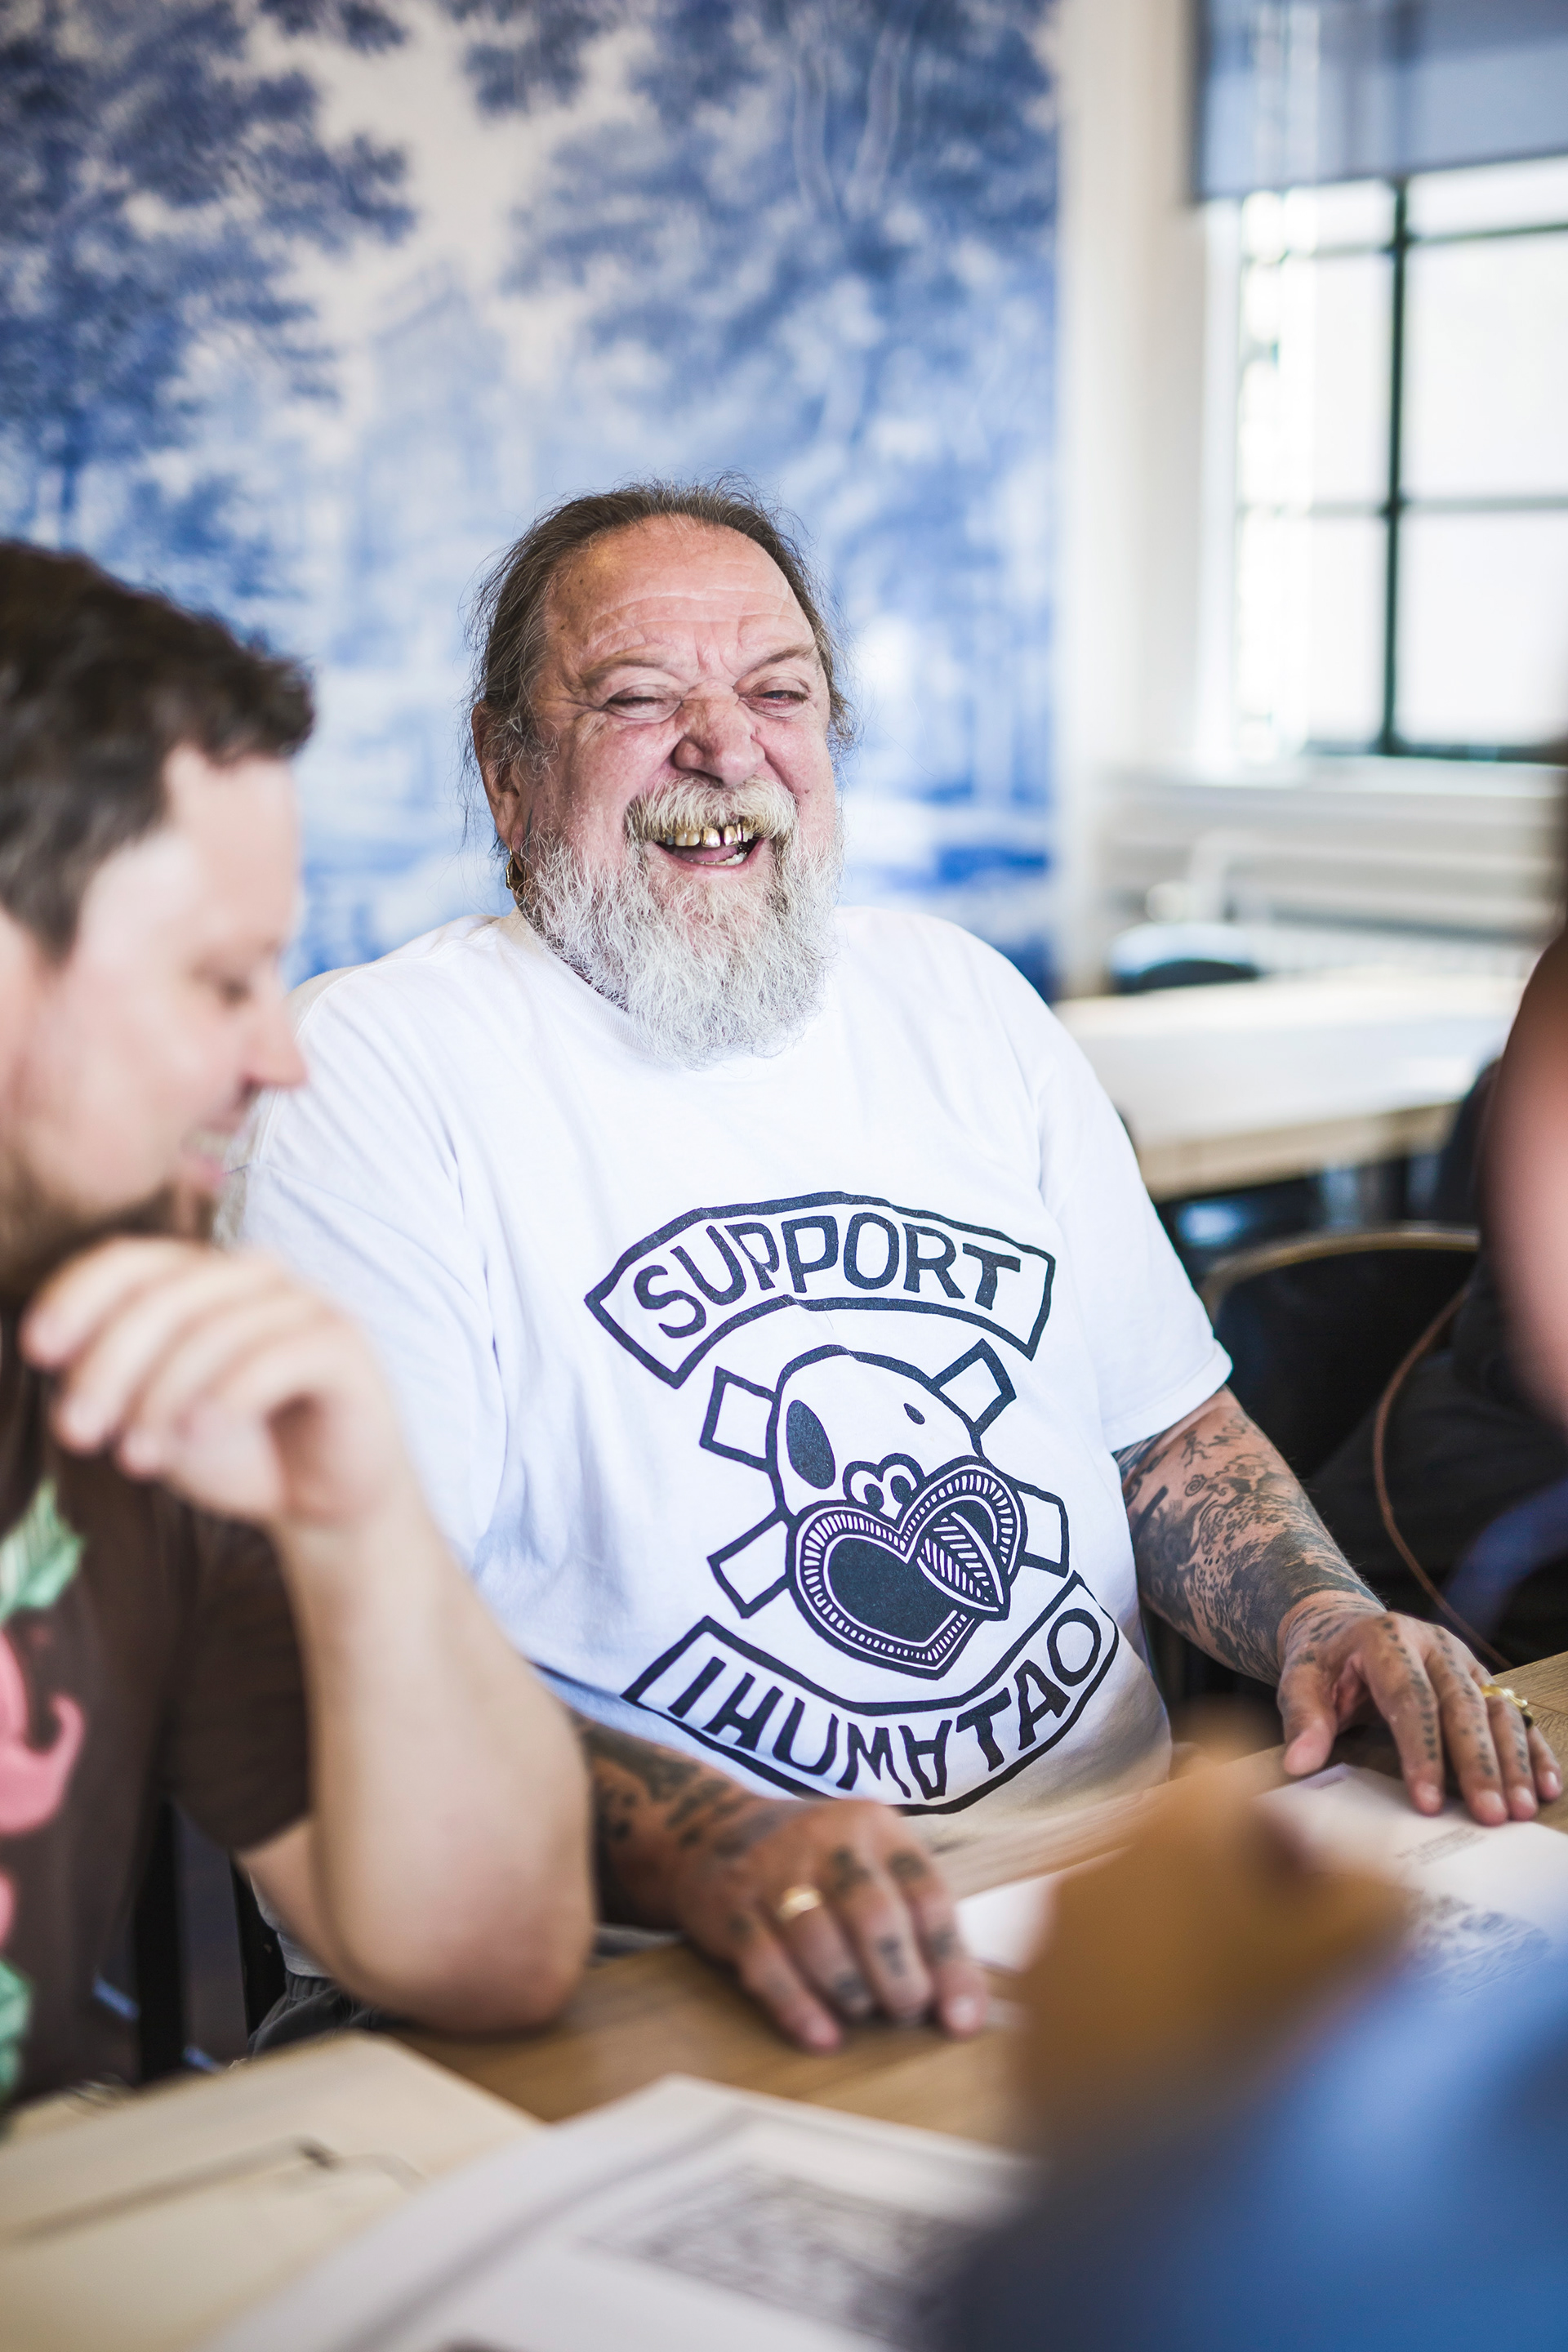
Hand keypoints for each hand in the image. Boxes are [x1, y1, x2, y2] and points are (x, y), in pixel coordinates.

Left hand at [22, 1238, 405, 1531]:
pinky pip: (275, 1357)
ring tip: (137, 1459)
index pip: (127, 1261)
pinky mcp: (341, 1343)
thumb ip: (114, 1383)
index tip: (37, 1351)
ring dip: (161, 1399)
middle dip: (107, 1368)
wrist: (322, 1500)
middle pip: (161, 1298)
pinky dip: (227, 1396)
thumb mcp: (155, 1417)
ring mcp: (301, 1304)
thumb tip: (64, 1363)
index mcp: (199, 1279)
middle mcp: (250, 1276)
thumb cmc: (235, 1448)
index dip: (75, 1297)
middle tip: (78, 1434)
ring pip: (213, 1331)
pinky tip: (198, 1434)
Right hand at [661, 1791, 987, 2053]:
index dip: (951, 1963)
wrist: (710, 1830)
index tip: (961, 2021)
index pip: (928, 1894)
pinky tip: (822, 2036)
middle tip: (906, 2013)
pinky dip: (797, 2006)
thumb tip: (965, 2011)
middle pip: (874, 1915)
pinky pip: (766, 1963)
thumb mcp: (872, 1866)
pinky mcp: (730, 1906)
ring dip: (851, 1991)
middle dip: (899, 1979)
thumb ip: (916, 1924)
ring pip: (820, 1940)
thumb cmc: (818, 1866)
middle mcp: (827, 1840)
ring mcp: (773, 1871)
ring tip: (863, 2014)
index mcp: (876, 1828)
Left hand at [1023, 1754, 1406, 2139]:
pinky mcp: (1034, 1998)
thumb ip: (1375, 1894)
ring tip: (1235, 2019)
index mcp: (1172, 1827)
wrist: (1126, 2171)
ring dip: (1194, 1942)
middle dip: (1242, 1889)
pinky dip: (1143, 1993)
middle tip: (1286, 1964)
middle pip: (1186, 1841)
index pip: (1233, 1773)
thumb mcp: (1351, 1957)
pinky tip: (1181, 2055)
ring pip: (1143, 1905)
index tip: (1311, 1896)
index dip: (1286, 1826)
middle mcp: (1100, 1858)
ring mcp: (1057, 1928)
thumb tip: (1366, 1884)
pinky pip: (1102, 1968)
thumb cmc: (1240, 2044)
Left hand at [1277, 1595, 1561, 1824]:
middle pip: (1463, 1705)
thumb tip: (1300, 1764)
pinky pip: (1514, 1713)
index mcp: (1388, 1638)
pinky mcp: (1482, 1678)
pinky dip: (1533, 1750)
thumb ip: (1302, 1719)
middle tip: (1488, 1814)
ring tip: (1519, 1809)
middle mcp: (1434, 1644)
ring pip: (1496, 1710)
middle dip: (1478, 1763)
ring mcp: (1463, 1660)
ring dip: (1512, 1762)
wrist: (1341, 1626)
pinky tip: (1545, 1785)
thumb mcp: (1299, 1680)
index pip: (1410, 1697)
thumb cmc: (1323, 1661)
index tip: (1428, 1801)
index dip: (1421, 1751)